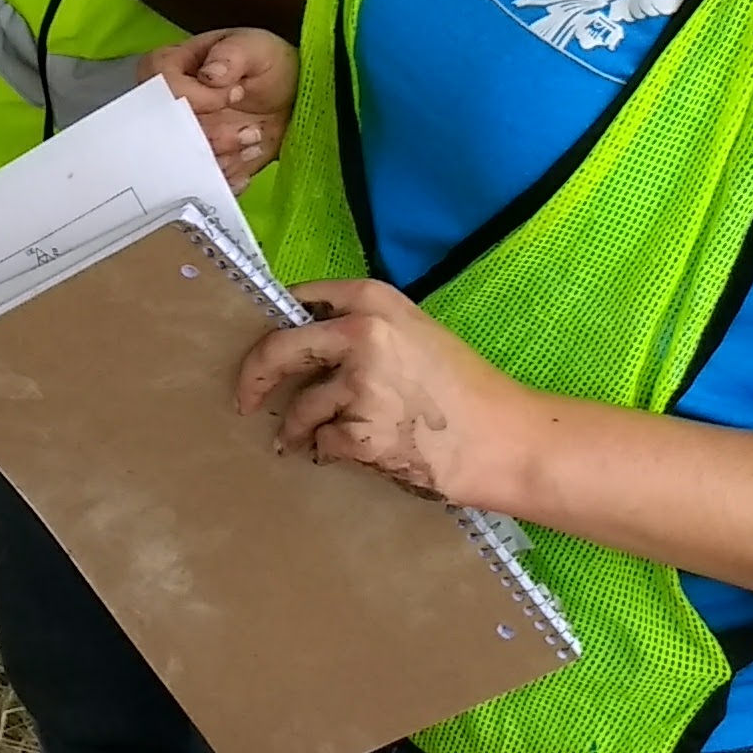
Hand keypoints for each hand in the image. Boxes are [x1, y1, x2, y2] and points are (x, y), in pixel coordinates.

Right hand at [150, 29, 297, 187]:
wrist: (289, 98)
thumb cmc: (265, 63)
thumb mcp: (255, 47)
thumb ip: (232, 55)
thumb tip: (210, 75)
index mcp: (173, 68)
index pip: (163, 86)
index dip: (196, 97)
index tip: (235, 94)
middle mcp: (170, 107)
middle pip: (170, 131)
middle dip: (213, 136)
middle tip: (251, 131)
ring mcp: (185, 139)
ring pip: (187, 160)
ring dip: (225, 156)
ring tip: (256, 139)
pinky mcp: (202, 164)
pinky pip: (203, 181)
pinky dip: (229, 176)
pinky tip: (250, 160)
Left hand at [232, 277, 521, 505]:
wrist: (507, 440)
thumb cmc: (468, 390)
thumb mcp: (416, 334)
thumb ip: (365, 329)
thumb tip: (306, 343)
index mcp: (374, 300)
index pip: (300, 298)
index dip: (273, 321)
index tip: (260, 341)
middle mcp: (361, 333)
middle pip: (278, 348)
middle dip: (254, 377)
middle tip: (245, 398)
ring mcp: (360, 383)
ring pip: (301, 407)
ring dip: (297, 428)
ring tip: (304, 441)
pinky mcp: (362, 432)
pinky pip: (324, 443)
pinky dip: (330, 452)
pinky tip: (353, 454)